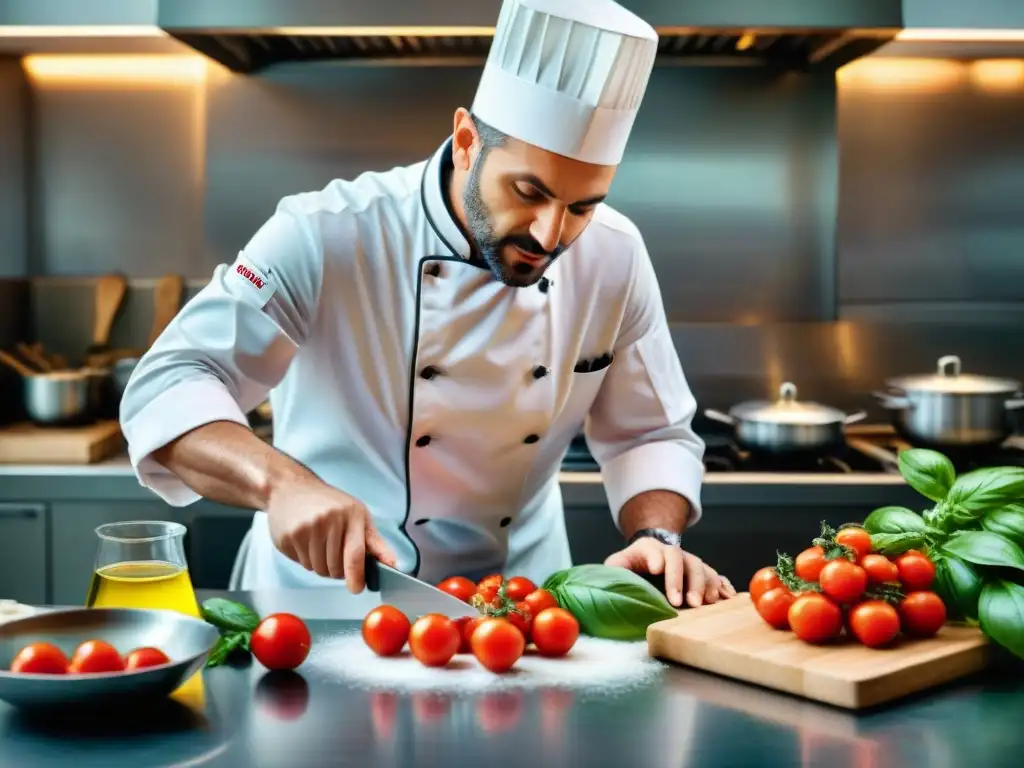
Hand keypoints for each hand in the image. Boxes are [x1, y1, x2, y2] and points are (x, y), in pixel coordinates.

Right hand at [266, 477, 396, 592]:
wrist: (291, 487)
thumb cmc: (330, 503)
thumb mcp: (358, 516)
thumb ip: (375, 543)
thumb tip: (394, 565)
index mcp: (351, 515)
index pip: (355, 554)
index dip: (356, 576)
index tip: (356, 588)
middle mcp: (328, 520)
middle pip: (335, 567)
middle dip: (338, 570)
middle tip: (334, 554)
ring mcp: (306, 528)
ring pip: (318, 569)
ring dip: (321, 566)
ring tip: (319, 544)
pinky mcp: (287, 537)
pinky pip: (301, 564)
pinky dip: (305, 560)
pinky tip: (305, 541)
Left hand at [604, 538, 736, 607]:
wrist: (652, 555)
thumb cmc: (632, 565)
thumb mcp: (618, 564)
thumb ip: (614, 569)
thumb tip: (607, 581)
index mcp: (650, 549)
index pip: (656, 551)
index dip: (658, 560)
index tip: (656, 569)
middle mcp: (673, 553)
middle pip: (683, 561)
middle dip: (684, 581)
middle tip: (684, 602)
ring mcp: (690, 562)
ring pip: (702, 568)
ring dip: (706, 586)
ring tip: (707, 604)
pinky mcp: (702, 573)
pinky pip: (716, 577)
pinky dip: (723, 586)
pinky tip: (728, 597)